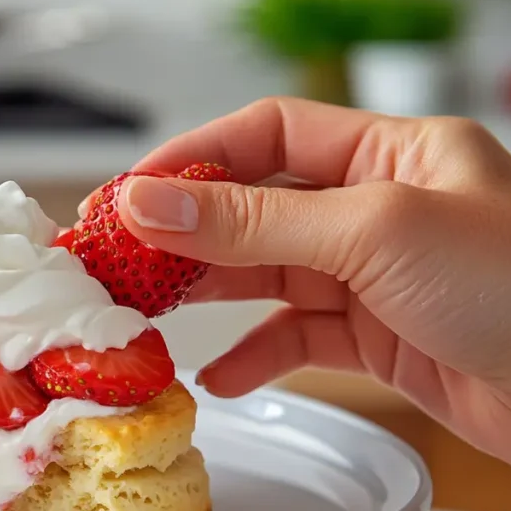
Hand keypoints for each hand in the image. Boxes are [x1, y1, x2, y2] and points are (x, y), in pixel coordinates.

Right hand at [102, 97, 510, 464]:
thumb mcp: (372, 233)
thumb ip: (253, 222)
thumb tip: (152, 203)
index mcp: (392, 153)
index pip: (268, 137)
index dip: (193, 160)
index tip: (129, 192)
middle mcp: (380, 209)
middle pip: (257, 208)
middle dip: (186, 232)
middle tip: (118, 257)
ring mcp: (376, 276)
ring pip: (268, 276)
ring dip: (209, 293)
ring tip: (150, 312)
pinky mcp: (378, 339)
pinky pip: (297, 339)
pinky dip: (255, 355)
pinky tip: (222, 373)